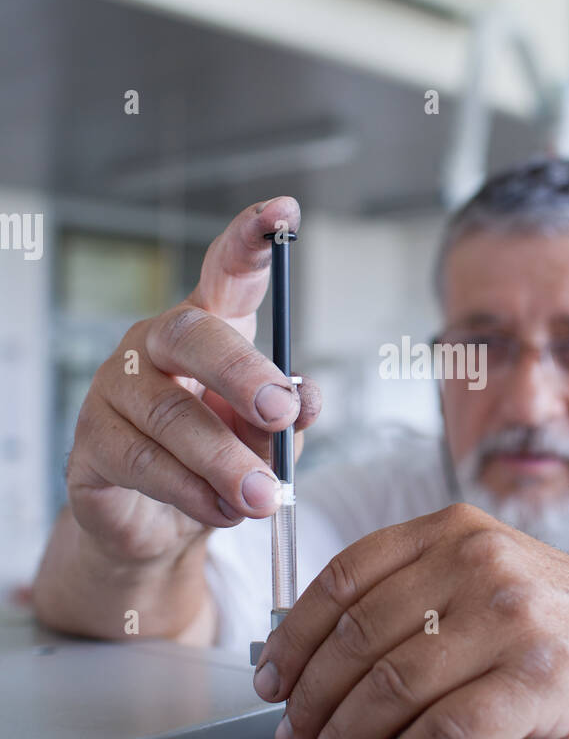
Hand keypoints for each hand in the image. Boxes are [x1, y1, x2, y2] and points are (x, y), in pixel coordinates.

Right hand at [66, 197, 320, 565]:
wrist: (161, 525)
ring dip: (224, 460)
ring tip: (261, 496)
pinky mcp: (91, 444)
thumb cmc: (217, 460)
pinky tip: (220, 510)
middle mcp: (156, 345)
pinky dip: (192, 492)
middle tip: (281, 413)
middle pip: (193, 336)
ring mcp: (115, 390)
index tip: (285, 214)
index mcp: (208, 327)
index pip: (226, 270)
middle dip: (243, 374)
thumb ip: (290, 417)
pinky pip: (144, 464)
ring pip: (171, 416)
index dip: (252, 239)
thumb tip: (308, 401)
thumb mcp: (266, 438)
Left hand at [254, 503, 568, 738]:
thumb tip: (318, 650)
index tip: (272, 677)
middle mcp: (481, 564)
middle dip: (312, 700)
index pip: (345, 577)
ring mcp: (513, 621)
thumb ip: (417, 590)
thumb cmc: (568, 617)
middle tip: (296, 738)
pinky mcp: (540, 682)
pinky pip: (445, 732)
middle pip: (359, 639)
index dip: (294, 635)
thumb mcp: (492, 571)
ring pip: (391, 688)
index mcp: (457, 531)